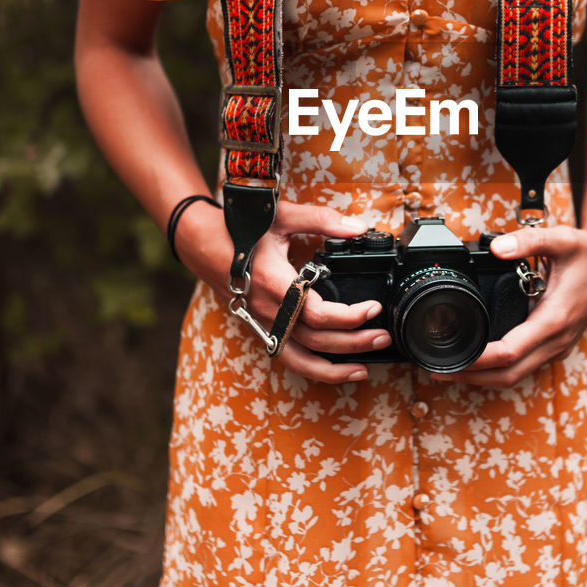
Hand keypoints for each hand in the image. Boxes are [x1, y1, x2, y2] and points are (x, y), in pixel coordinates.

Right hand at [247, 201, 391, 383]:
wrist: (203, 244)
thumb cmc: (240, 229)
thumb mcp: (283, 217)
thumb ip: (322, 220)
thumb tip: (358, 228)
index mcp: (275, 283)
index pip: (317, 313)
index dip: (349, 316)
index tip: (374, 308)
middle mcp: (268, 310)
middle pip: (316, 340)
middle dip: (354, 343)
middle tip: (383, 336)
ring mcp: (263, 323)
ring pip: (301, 359)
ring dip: (335, 367)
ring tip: (365, 366)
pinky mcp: (262, 329)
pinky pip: (288, 358)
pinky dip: (313, 369)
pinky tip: (336, 369)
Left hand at [431, 223, 586, 389]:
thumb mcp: (560, 238)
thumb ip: (527, 241)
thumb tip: (497, 246)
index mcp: (554, 320)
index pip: (509, 353)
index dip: (478, 359)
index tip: (452, 357)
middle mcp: (556, 340)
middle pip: (508, 374)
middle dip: (472, 376)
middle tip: (437, 369)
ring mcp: (557, 346)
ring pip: (516, 374)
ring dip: (483, 377)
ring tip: (449, 367)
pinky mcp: (555, 345)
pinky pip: (523, 366)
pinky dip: (498, 369)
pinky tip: (478, 359)